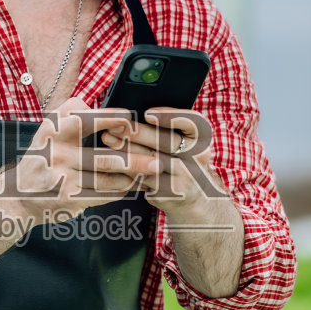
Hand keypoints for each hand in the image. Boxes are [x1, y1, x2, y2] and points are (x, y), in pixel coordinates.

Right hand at [5, 96, 147, 221]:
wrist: (18, 195)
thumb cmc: (44, 156)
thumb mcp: (51, 129)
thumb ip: (76, 114)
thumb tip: (112, 109)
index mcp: (54, 129)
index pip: (88, 119)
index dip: (114, 119)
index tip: (132, 120)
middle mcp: (57, 153)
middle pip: (105, 156)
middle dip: (136, 158)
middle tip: (158, 158)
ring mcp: (62, 178)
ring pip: (108, 179)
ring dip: (133, 176)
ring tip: (151, 171)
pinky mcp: (68, 199)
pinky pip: (103, 195)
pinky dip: (121, 190)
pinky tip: (133, 185)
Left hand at [99, 107, 228, 220]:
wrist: (196, 196)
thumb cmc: (182, 159)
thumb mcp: (185, 142)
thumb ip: (167, 127)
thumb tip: (133, 113)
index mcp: (202, 138)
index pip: (191, 122)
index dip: (169, 117)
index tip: (148, 114)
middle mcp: (198, 158)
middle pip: (166, 142)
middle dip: (137, 133)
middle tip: (115, 125)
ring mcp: (184, 178)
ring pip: (150, 162)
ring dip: (126, 149)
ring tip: (108, 139)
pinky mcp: (170, 194)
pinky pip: (143, 179)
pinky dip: (125, 168)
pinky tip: (110, 159)